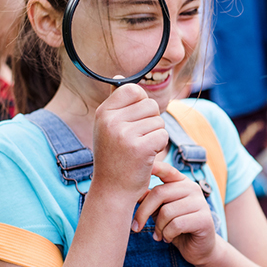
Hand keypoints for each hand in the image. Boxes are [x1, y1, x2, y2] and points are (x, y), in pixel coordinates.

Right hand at [90, 84, 167, 200]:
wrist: (112, 190)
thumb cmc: (114, 157)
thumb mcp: (108, 128)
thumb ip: (116, 103)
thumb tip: (120, 76)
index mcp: (103, 112)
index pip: (133, 89)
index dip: (142, 104)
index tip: (136, 121)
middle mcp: (111, 120)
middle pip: (150, 105)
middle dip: (151, 122)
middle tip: (138, 140)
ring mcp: (124, 134)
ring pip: (158, 121)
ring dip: (156, 136)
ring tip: (140, 150)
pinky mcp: (140, 148)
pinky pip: (162, 136)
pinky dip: (159, 147)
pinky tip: (146, 157)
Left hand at [134, 160, 216, 264]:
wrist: (198, 248)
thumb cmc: (176, 227)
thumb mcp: (160, 211)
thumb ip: (150, 199)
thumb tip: (131, 190)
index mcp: (181, 182)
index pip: (166, 170)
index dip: (154, 167)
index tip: (139, 165)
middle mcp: (193, 188)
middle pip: (159, 193)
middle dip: (143, 212)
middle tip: (136, 227)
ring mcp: (200, 202)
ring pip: (167, 212)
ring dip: (158, 228)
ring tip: (159, 234)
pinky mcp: (204, 219)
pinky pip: (176, 225)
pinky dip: (167, 234)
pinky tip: (168, 238)